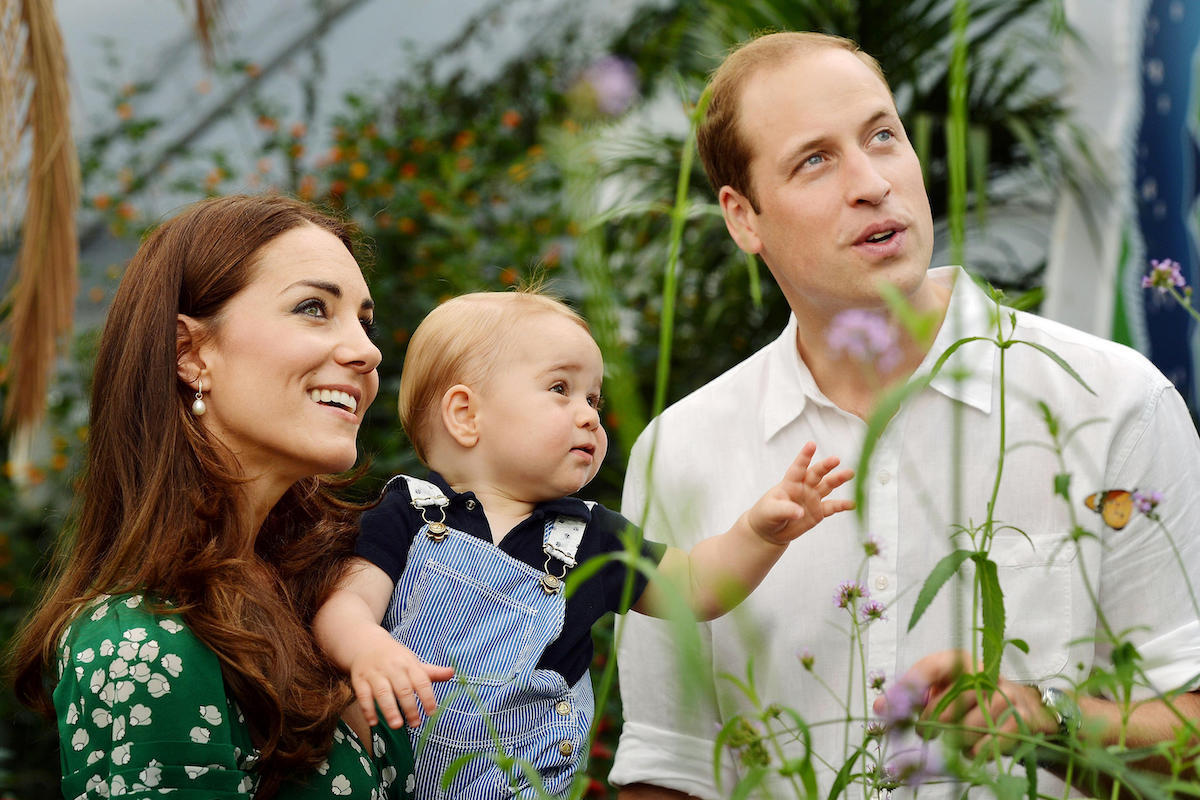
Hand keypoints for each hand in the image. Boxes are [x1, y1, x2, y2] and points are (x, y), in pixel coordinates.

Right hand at [349, 632, 454, 728]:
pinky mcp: (359, 680)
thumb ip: (431, 672)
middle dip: (410, 707)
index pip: (421, 680)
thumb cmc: (395, 658)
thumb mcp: (413, 662)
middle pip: (402, 688)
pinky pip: (363, 696)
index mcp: (408, 663)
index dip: (427, 696)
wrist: (366, 643)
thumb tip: (453, 673)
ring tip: (397, 725)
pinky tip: (373, 722)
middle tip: (416, 723)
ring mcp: (375, 674)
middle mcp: (392, 668)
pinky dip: (368, 709)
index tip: (432, 712)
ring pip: (382, 692)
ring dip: (389, 709)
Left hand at [746, 441, 854, 545]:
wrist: (770, 530)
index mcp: (789, 483)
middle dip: (826, 466)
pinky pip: (832, 507)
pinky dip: (842, 505)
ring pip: (827, 486)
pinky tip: (852, 503)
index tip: (811, 444)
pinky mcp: (818, 512)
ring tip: (850, 473)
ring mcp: (812, 498)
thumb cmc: (766, 515)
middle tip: (836, 459)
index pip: (798, 467)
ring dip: (838, 479)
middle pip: (816, 473)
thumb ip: (785, 510)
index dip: (804, 456)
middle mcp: (803, 487)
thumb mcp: (771, 511)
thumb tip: (800, 512)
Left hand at [874, 649, 1057, 757]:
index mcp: (959, 660)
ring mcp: (1006, 694)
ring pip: (971, 724)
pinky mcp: (1022, 717)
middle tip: (924, 731)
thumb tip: (880, 707)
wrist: (1021, 707)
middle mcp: (984, 672)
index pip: (930, 668)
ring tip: (951, 739)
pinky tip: (971, 748)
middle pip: (951, 700)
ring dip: (956, 739)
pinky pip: (990, 741)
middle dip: (933, 722)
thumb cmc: (970, 698)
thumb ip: (911, 698)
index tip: (895, 708)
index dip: (911, 688)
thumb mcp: (939, 690)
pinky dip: (976, 750)